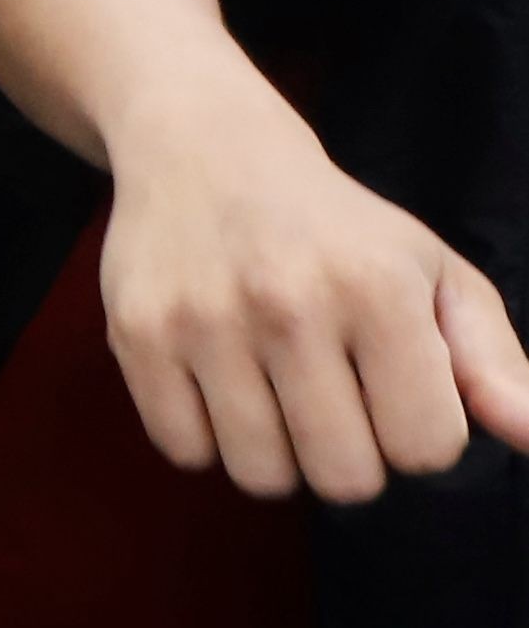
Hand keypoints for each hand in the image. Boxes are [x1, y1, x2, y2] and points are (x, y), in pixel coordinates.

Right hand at [94, 77, 528, 496]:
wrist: (204, 149)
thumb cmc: (339, 227)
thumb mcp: (433, 272)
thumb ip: (492, 362)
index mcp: (378, 288)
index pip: (426, 448)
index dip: (419, 433)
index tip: (395, 391)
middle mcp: (289, 304)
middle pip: (345, 478)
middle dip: (352, 458)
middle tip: (334, 404)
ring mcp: (203, 321)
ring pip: (262, 475)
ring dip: (278, 454)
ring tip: (275, 399)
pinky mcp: (135, 333)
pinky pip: (183, 451)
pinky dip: (207, 438)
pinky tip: (218, 387)